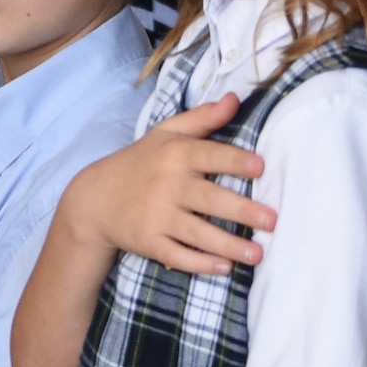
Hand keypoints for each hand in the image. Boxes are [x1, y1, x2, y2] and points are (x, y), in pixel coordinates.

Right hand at [60, 94, 273, 276]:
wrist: (94, 198)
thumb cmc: (140, 162)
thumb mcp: (165, 134)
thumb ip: (202, 118)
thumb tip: (235, 98)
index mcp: (175, 154)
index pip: (209, 155)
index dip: (234, 161)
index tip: (260, 167)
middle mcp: (166, 184)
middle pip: (209, 198)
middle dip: (241, 210)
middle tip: (272, 221)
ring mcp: (155, 215)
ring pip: (197, 232)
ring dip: (228, 245)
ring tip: (257, 254)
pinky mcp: (148, 240)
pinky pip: (176, 255)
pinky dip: (199, 264)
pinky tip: (223, 268)